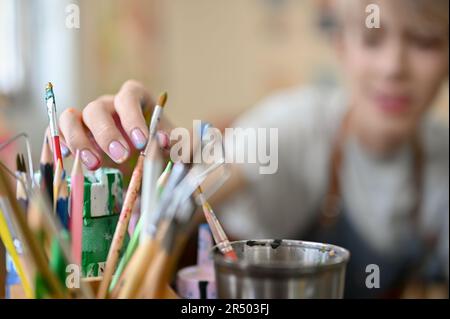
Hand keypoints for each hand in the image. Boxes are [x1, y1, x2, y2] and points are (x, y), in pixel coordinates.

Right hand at [50, 80, 170, 169]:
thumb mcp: (172, 147)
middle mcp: (108, 106)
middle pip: (97, 108)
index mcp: (134, 100)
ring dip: (80, 140)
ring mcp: (87, 119)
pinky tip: (66, 156)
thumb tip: (167, 143)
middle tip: (121, 156)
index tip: (142, 142)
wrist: (142, 162)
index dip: (133, 117)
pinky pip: (57, 131)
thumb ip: (177, 145)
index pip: (129, 96)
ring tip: (95, 165)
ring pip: (72, 118)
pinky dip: (58, 141)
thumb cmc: (158, 148)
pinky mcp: (73, 134)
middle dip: (107, 133)